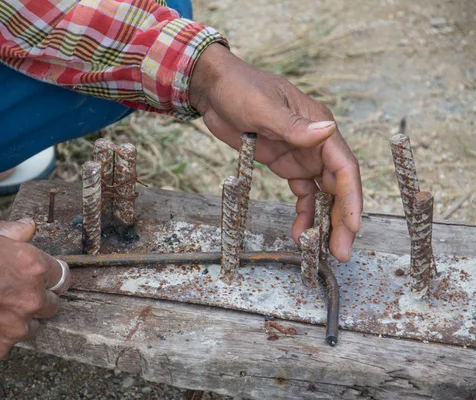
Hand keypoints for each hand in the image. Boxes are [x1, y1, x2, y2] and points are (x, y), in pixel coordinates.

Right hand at [0, 219, 70, 364]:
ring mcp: (15, 327)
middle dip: (37, 299)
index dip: (52, 277)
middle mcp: (31, 298)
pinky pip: (6, 345)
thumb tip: (30, 227)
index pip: (62, 276)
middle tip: (11, 295)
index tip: (42, 279)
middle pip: (52, 304)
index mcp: (33, 266)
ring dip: (19, 321)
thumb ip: (13, 232)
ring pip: (31, 328)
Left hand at [190, 44, 361, 261]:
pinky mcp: (285, 164)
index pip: (344, 166)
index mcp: (318, 126)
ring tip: (325, 251)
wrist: (214, 89)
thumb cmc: (240, 89)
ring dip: (326, 220)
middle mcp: (316, 143)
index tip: (353, 225)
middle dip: (342, 218)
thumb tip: (328, 132)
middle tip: (342, 251)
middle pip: (338, 185)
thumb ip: (294, 126)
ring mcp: (302, 155)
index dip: (352, 197)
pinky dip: (303, 213)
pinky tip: (300, 232)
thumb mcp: (263, 107)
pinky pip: (302, 193)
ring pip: (323, 193)